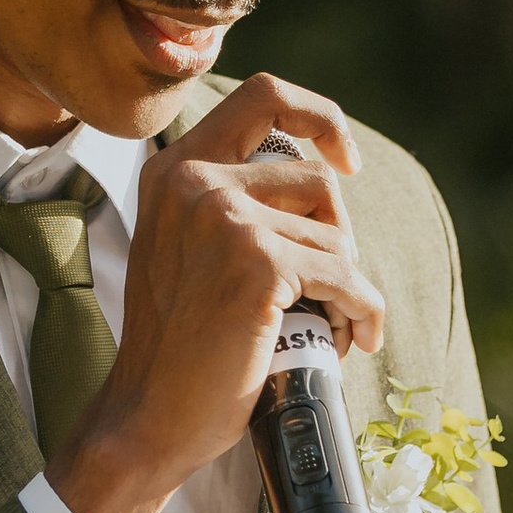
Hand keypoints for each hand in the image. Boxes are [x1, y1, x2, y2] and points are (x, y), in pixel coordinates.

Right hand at [51, 72, 384, 512]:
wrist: (149, 417)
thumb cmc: (180, 345)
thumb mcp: (188, 249)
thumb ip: (230, 204)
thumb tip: (328, 179)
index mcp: (173, 170)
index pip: (262, 96)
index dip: (319, 116)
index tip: (346, 159)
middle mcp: (193, 182)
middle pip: (317, 177)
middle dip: (338, 236)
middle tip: (328, 287)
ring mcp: (224, 218)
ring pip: (336, 235)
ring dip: (348, 286)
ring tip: (329, 324)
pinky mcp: (257, 263)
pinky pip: (345, 277)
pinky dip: (362, 311)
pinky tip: (353, 337)